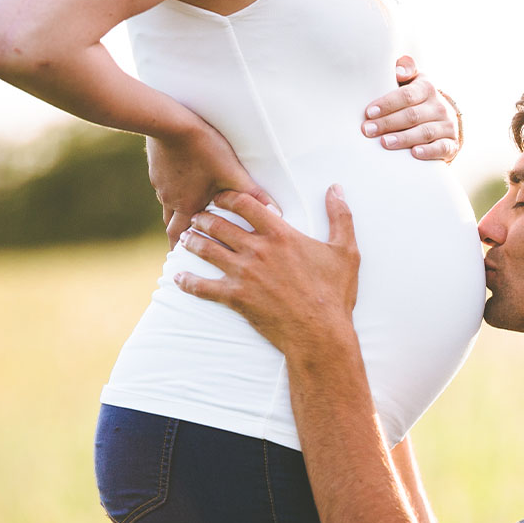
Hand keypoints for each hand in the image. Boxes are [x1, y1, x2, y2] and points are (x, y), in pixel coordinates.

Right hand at [147, 121, 277, 247]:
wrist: (170, 121)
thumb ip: (253, 195)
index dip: (183, 252)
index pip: (182, 238)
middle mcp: (171, 200)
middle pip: (171, 228)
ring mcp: (161, 185)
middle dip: (178, 240)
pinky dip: (173, 194)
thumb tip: (276, 213)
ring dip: (176, 216)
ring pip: (167, 208)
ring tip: (186, 220)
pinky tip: (180, 187)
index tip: (185, 264)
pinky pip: (164, 188)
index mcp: (188, 206)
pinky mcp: (156, 170)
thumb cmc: (203, 148)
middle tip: (183, 250)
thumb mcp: (232, 172)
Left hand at [173, 187, 359, 349]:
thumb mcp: (346, 252)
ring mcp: (244, 274)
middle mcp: (258, 250)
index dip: (227, 197)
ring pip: (206, 250)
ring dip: (191, 242)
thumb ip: (341, 217)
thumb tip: (337, 189)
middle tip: (196, 218)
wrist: (320, 333)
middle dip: (203, 217)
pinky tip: (178, 278)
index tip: (218, 198)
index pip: (244, 204)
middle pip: (219, 224)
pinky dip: (187, 282)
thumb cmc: (335, 294)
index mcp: (281, 234)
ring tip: (185, 240)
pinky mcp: (236, 298)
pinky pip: (202, 287)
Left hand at [361, 55, 459, 162]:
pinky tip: (414, 154)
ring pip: (425, 132)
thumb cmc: (419, 99)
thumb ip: (405, 69)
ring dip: (404, 138)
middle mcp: (439, 106)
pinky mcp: (451, 144)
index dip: (387, 104)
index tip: (369, 112)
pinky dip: (428, 151)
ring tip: (385, 142)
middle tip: (368, 130)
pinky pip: (441, 148)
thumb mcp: (413, 80)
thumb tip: (399, 71)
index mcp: (427, 88)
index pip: (407, 95)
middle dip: (388, 123)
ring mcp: (447, 125)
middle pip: (412, 115)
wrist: (445, 119)